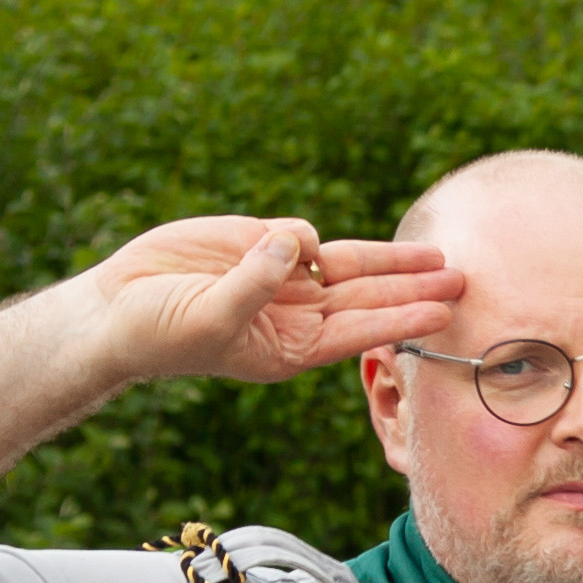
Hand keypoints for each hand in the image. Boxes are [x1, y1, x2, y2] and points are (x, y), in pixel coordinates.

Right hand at [79, 218, 465, 389]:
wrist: (118, 308)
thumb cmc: (162, 331)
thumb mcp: (211, 316)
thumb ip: (255, 282)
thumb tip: (295, 245)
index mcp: (294, 347)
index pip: (361, 331)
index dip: (403, 320)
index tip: (443, 314)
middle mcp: (299, 314)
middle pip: (371, 297)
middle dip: (417, 289)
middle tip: (464, 281)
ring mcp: (285, 278)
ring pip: (351, 265)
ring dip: (393, 260)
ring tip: (439, 258)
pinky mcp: (263, 246)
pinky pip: (302, 236)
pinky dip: (304, 235)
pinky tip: (287, 241)